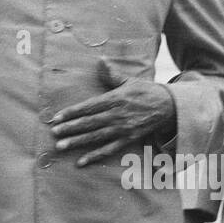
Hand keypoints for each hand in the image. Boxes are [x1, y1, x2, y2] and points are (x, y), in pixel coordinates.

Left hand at [50, 60, 176, 165]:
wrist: (168, 107)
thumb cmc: (146, 92)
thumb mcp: (130, 81)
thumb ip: (112, 74)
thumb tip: (100, 60)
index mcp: (114, 98)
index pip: (89, 106)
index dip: (72, 112)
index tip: (57, 117)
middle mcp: (116, 114)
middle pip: (89, 122)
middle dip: (70, 128)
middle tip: (54, 133)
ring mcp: (122, 128)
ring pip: (95, 136)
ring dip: (77, 142)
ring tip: (61, 146)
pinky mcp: (128, 139)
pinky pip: (109, 149)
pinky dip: (94, 156)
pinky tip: (80, 162)